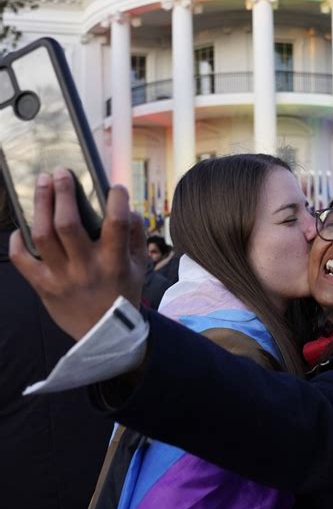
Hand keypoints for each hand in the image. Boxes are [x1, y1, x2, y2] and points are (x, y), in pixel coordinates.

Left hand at [10, 168, 146, 340]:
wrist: (105, 337)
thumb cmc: (122, 294)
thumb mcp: (139, 266)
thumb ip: (135, 235)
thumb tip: (128, 207)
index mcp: (114, 262)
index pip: (116, 225)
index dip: (117, 201)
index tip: (115, 187)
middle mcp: (86, 268)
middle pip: (68, 224)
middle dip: (63, 193)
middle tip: (60, 172)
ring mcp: (62, 278)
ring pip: (43, 235)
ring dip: (41, 205)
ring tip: (41, 183)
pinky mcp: (44, 287)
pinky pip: (23, 261)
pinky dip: (18, 242)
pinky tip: (21, 228)